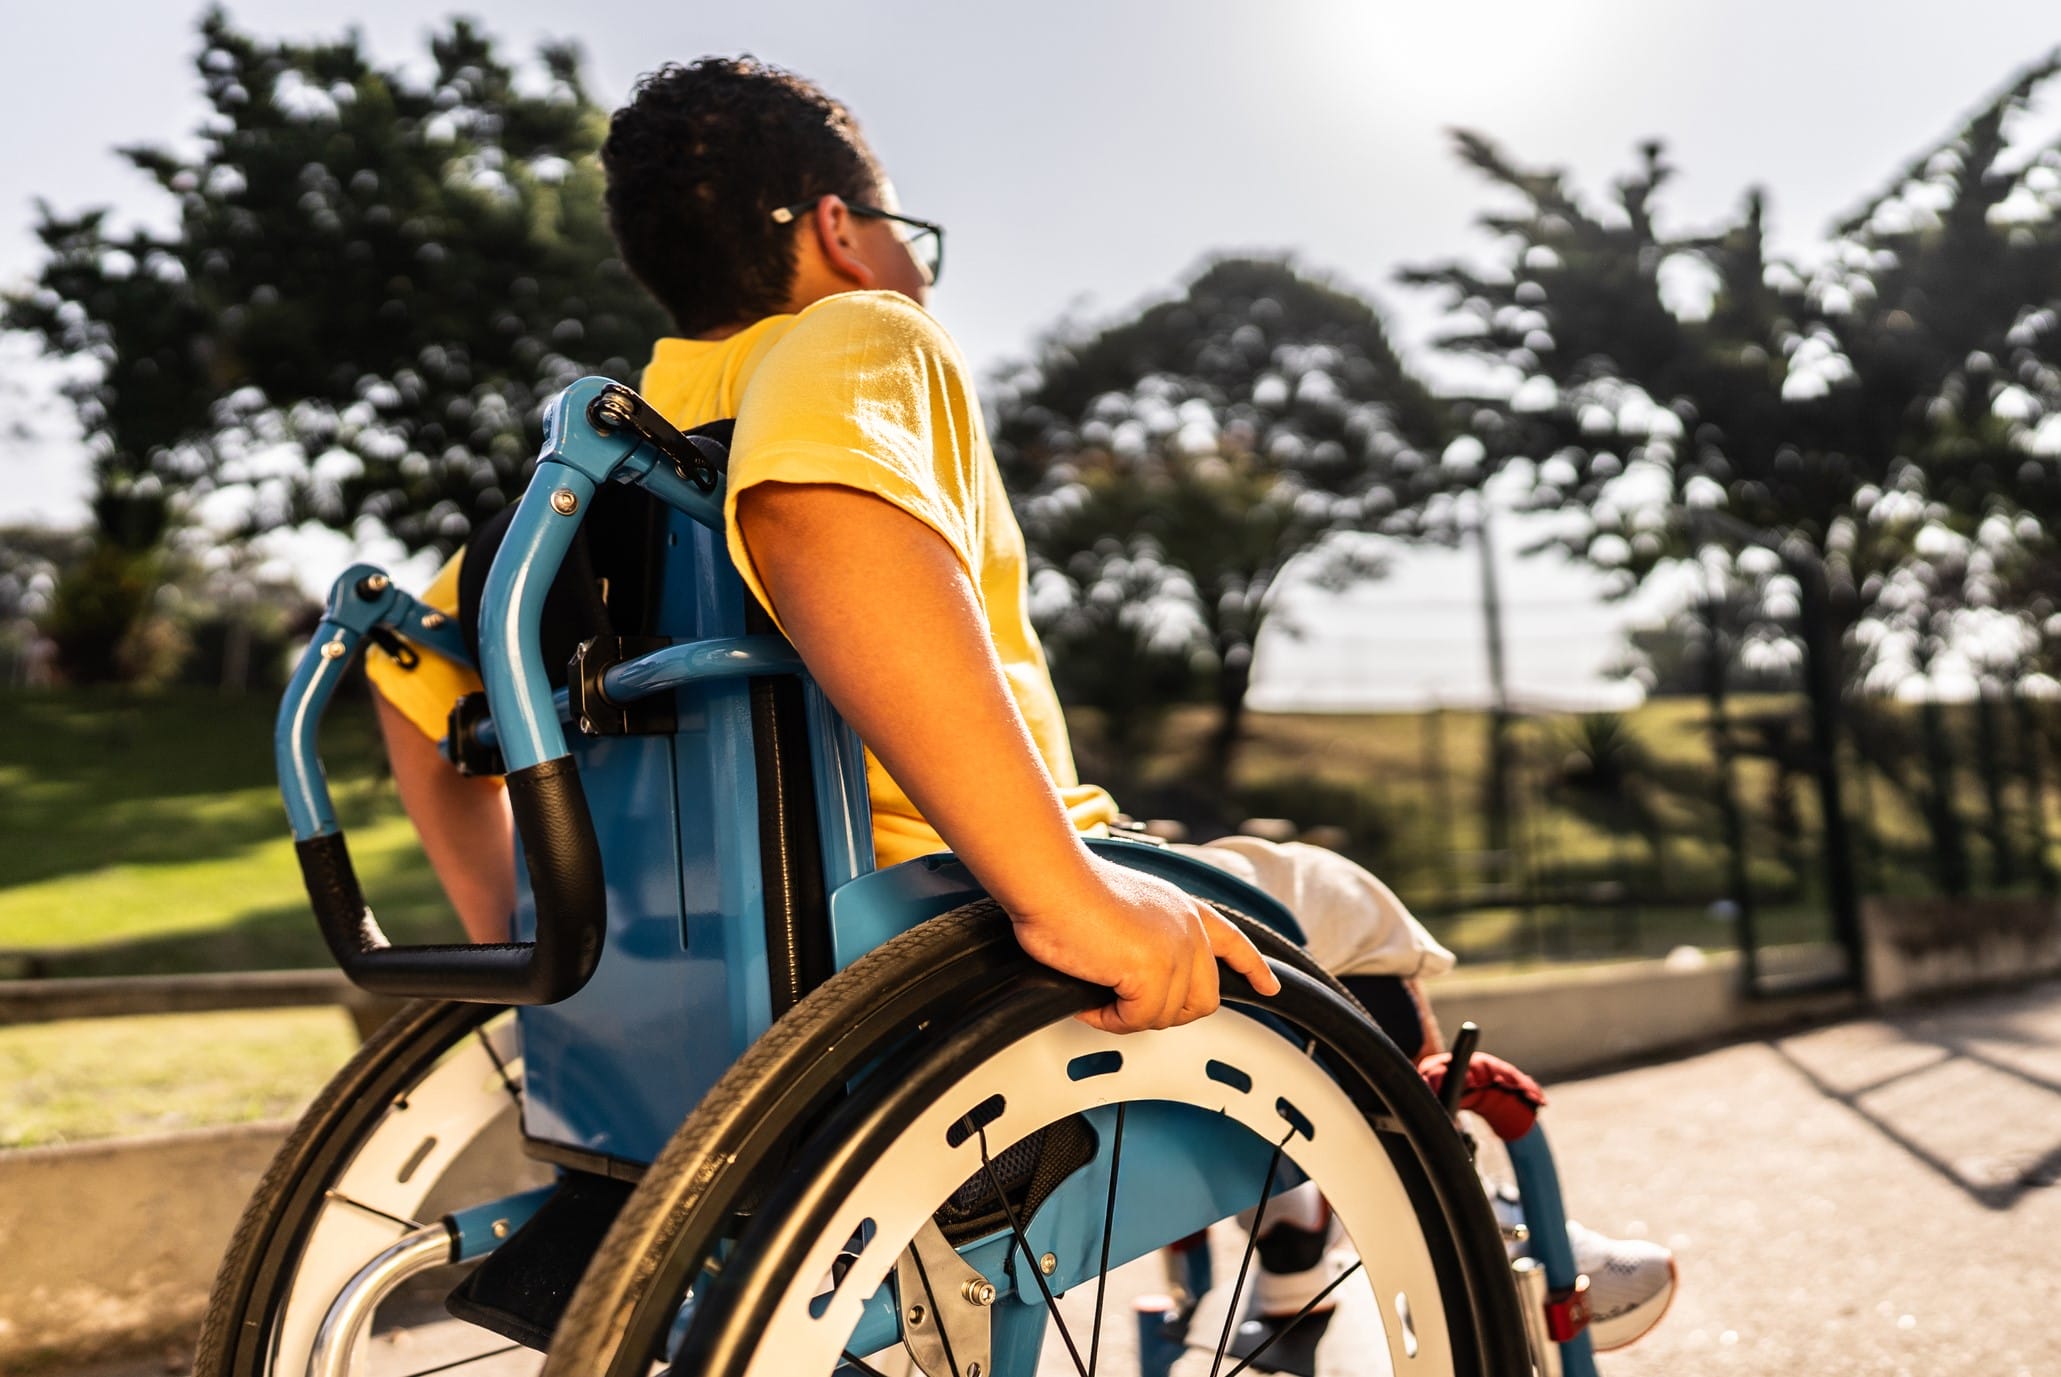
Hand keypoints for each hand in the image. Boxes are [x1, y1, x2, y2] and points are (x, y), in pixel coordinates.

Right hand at [1005, 855, 1283, 1033]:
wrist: (1050, 880)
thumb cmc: (1069, 891)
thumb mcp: (1127, 912)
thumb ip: (1147, 940)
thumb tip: (1134, 979)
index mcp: (1183, 909)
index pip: (1233, 942)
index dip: (1253, 968)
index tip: (1268, 987)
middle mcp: (1188, 928)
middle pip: (1203, 1000)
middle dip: (1166, 1013)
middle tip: (1128, 1008)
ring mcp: (1176, 951)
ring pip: (1166, 1015)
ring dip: (1128, 1015)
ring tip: (1097, 992)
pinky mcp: (1154, 972)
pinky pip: (1138, 1020)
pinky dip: (1110, 1019)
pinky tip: (1091, 1001)